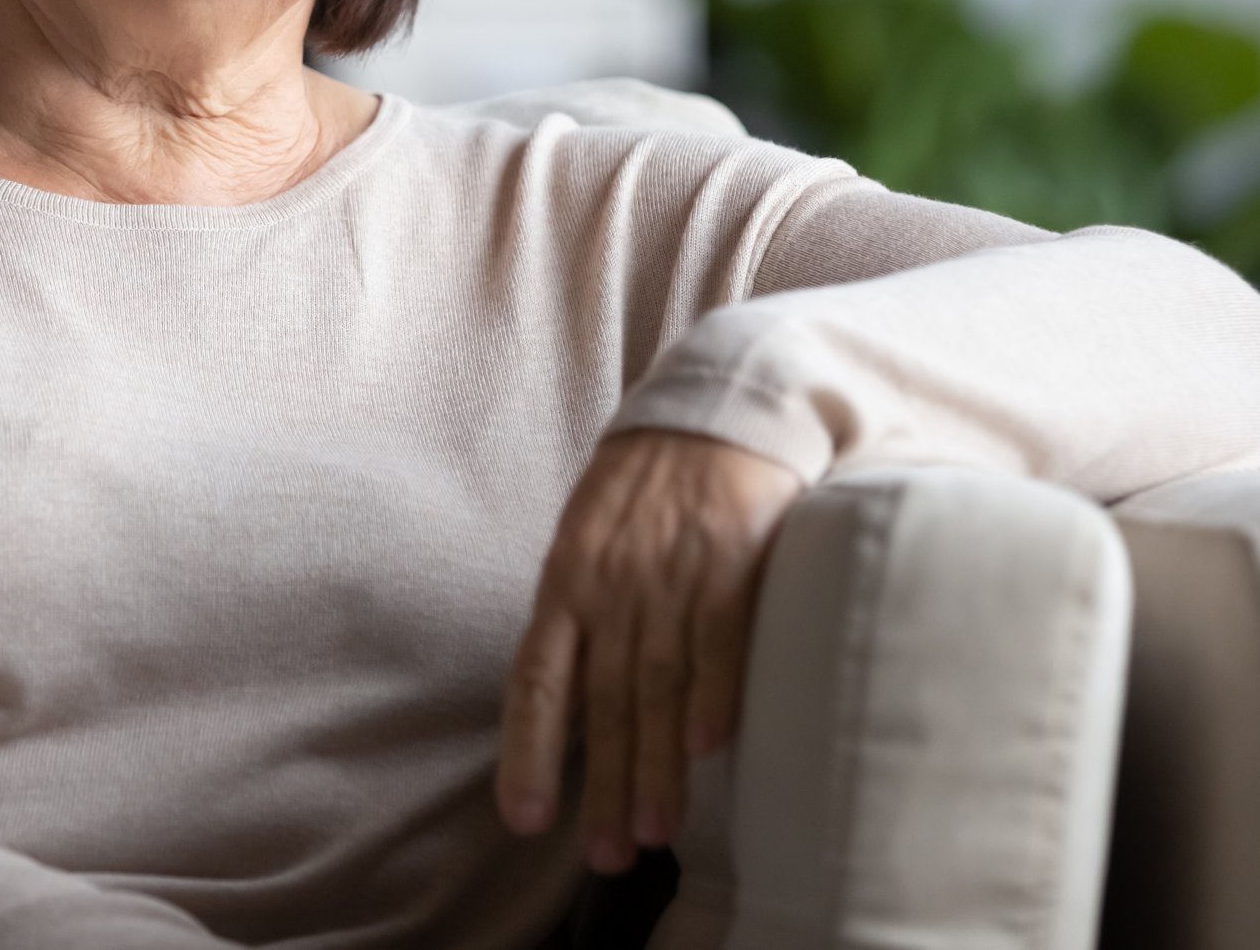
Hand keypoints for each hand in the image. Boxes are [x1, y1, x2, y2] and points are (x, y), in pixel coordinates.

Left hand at [495, 429, 805, 873]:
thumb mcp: (590, 537)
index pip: (536, 678)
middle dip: (604, 784)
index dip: (529, 750)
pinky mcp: (734, 554)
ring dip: (656, 765)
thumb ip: (581, 613)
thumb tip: (569, 702)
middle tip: (607, 856)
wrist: (716, 404)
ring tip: (653, 830)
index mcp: (567, 579)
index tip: (525, 819)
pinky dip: (714, 691)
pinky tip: (707, 747)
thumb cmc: (647, 486)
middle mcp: (613, 582)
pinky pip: (722, 635)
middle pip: (604, 700)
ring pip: (659, 683)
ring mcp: (673, 570)